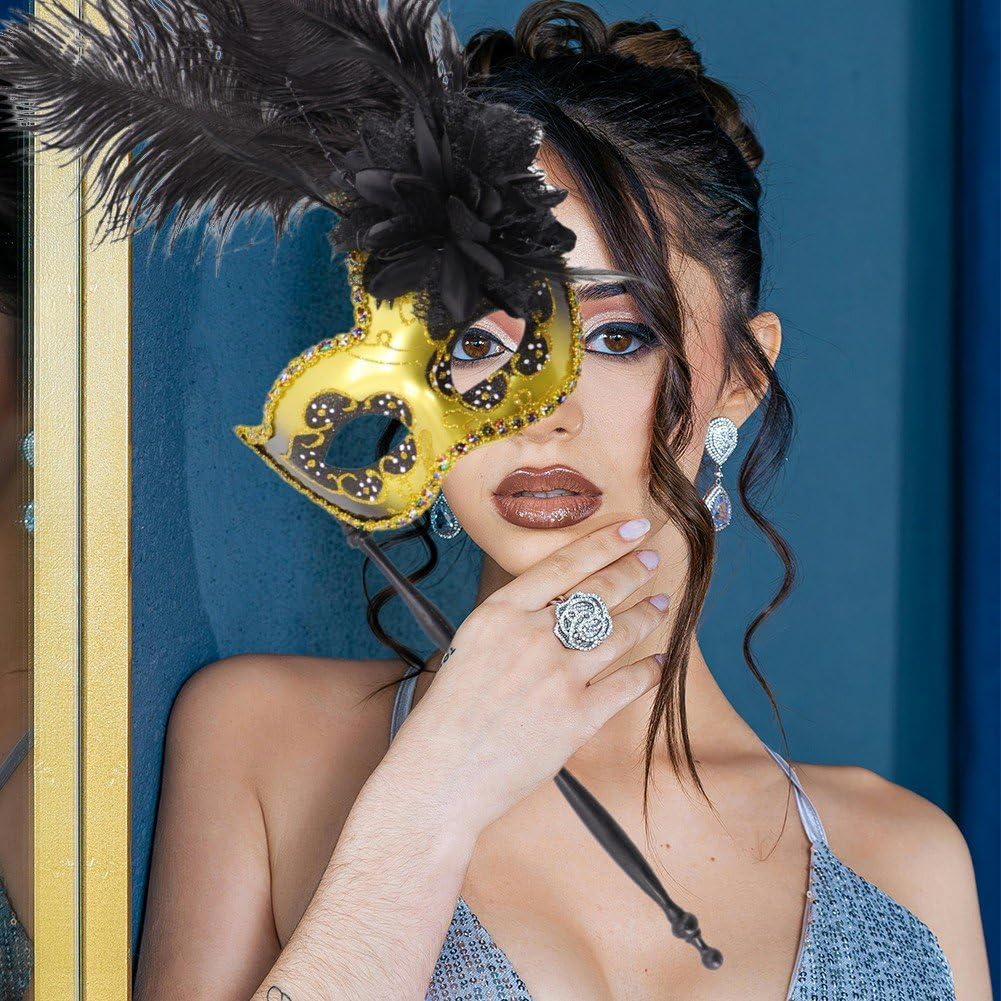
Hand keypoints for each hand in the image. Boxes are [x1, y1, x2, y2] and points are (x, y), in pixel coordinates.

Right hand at [383, 516, 668, 835]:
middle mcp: (532, 638)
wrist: (439, 776)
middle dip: (632, 571)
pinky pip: (627, 685)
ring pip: (619, 634)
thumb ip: (512, 621)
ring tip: (661, 604)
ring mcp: (558, 677)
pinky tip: (658, 660)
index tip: (633, 528)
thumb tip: (556, 603)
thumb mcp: (470, 645)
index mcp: (499, 614)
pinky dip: (649, 670)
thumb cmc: (447, 714)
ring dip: (646, 615)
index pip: (564, 565)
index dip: (606, 543)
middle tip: (652, 560)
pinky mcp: (577, 719)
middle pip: (598, 593)